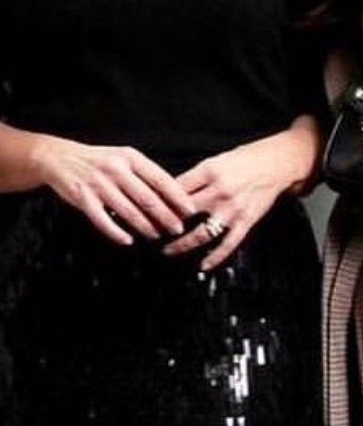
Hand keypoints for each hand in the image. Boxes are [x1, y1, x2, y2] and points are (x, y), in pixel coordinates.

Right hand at [38, 138, 196, 244]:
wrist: (60, 158)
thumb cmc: (97, 161)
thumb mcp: (123, 158)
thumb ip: (144, 174)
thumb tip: (172, 195)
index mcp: (130, 157)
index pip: (160, 179)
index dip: (177, 197)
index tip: (190, 210)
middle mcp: (116, 169)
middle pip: (147, 198)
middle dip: (166, 216)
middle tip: (177, 229)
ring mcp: (99, 184)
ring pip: (128, 211)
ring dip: (145, 227)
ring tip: (157, 236)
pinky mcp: (83, 198)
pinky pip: (103, 220)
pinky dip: (117, 233)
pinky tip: (128, 241)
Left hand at [163, 122, 321, 268]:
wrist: (280, 164)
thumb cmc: (248, 159)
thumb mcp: (217, 160)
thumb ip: (196, 177)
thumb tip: (171, 192)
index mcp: (209, 171)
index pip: (175, 189)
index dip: (157, 202)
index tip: (145, 210)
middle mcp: (219, 191)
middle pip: (183, 214)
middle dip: (163, 227)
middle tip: (149, 235)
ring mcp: (232, 209)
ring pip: (201, 234)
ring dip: (182, 246)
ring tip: (168, 253)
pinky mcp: (246, 222)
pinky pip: (228, 244)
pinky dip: (215, 258)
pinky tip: (203, 266)